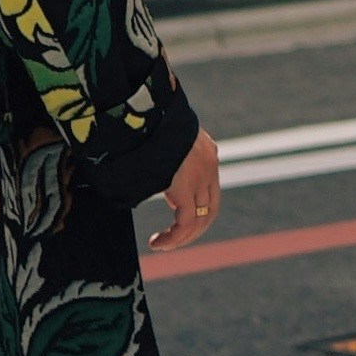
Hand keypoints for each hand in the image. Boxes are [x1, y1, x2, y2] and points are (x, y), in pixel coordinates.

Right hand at [150, 128, 223, 252]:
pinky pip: (185, 223)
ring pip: (200, 220)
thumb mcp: (165, 132)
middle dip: (194, 229)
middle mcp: (209, 166)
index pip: (209, 188)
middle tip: (174, 240)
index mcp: (206, 151)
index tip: (179, 220)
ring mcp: (201, 177)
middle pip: (210, 209)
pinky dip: (174, 238)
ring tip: (161, 245)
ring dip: (182, 238)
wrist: (151, 110)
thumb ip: (165, 148)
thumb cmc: (149, 119)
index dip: (198, 208)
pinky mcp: (187, 187)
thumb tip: (144, 156)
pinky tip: (157, 243)